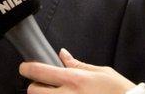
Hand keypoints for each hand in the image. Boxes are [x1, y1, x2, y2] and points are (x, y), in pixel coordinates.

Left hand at [19, 49, 135, 93]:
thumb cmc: (120, 91)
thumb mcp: (101, 72)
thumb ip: (78, 64)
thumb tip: (62, 54)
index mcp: (74, 79)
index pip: (40, 71)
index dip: (27, 68)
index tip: (24, 67)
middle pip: (34, 91)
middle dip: (34, 86)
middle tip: (43, 84)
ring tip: (57, 93)